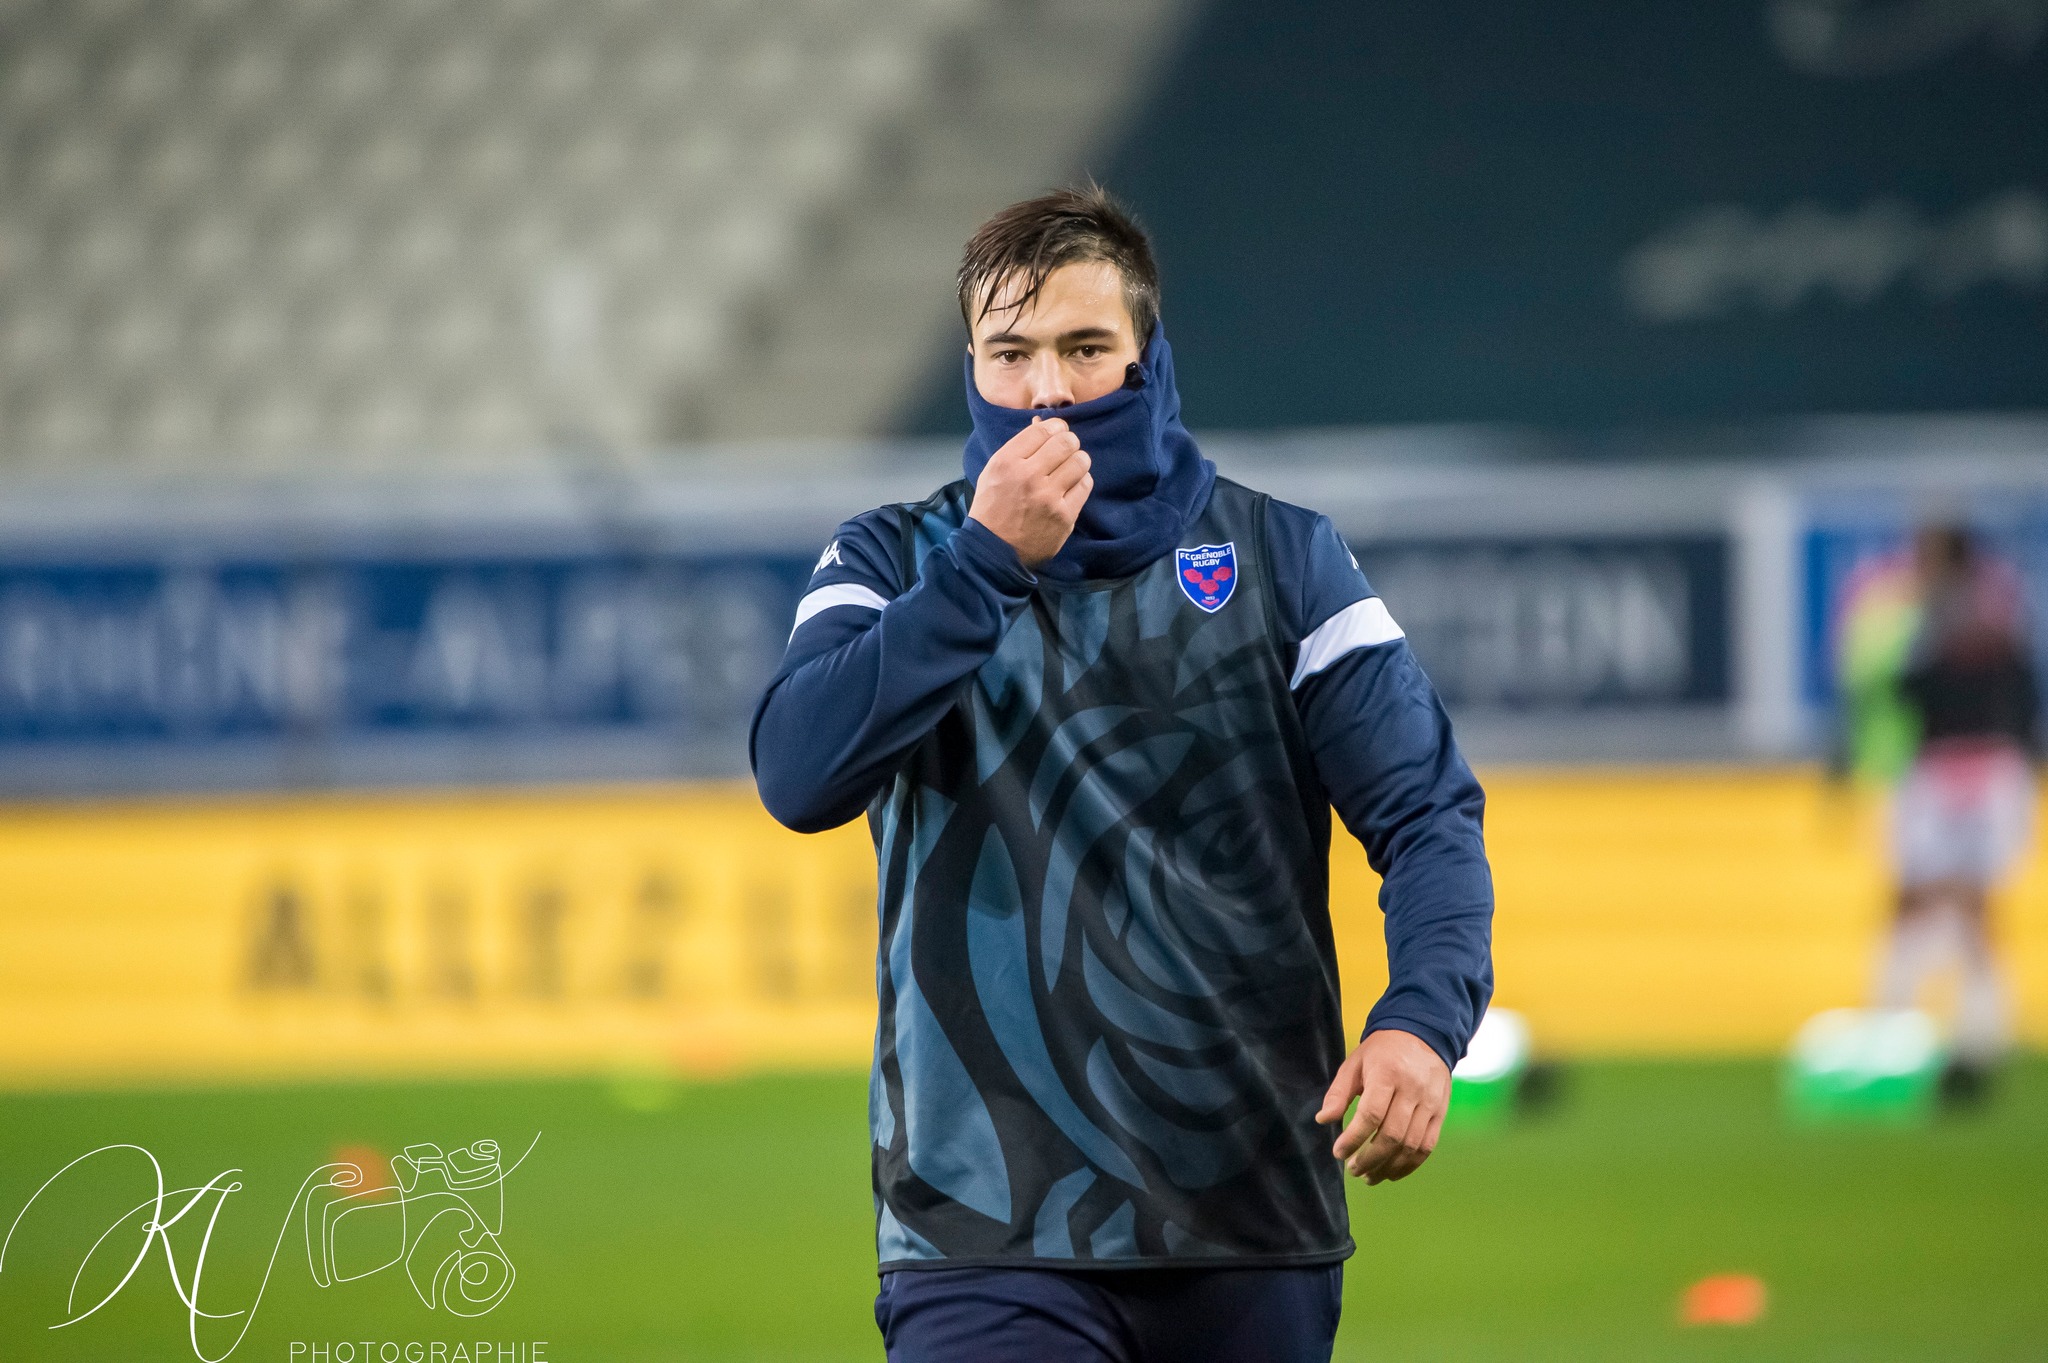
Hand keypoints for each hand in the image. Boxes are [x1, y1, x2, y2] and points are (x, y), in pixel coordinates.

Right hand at [967, 417, 1092, 567]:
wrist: (993, 551)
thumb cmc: (992, 508)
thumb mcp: (994, 471)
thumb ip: (1018, 448)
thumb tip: (1044, 424)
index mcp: (1007, 462)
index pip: (1043, 430)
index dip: (1055, 427)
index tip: (1057, 433)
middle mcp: (1028, 476)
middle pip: (1066, 442)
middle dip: (1069, 442)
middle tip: (1065, 450)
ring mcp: (1049, 497)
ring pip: (1080, 461)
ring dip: (1077, 461)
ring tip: (1069, 469)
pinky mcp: (1064, 516)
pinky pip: (1085, 485)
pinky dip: (1080, 482)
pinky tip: (1070, 488)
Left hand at [1316, 1029, 1450, 1184]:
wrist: (1423, 1035)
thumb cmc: (1382, 1052)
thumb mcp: (1355, 1063)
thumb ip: (1338, 1092)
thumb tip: (1323, 1120)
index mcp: (1388, 1074)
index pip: (1372, 1115)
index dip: (1354, 1138)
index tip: (1339, 1153)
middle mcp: (1412, 1090)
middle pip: (1392, 1135)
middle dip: (1370, 1159)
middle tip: (1353, 1170)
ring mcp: (1430, 1103)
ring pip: (1411, 1145)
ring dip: (1388, 1167)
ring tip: (1369, 1176)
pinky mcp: (1441, 1113)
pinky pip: (1427, 1146)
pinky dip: (1409, 1165)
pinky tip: (1392, 1172)